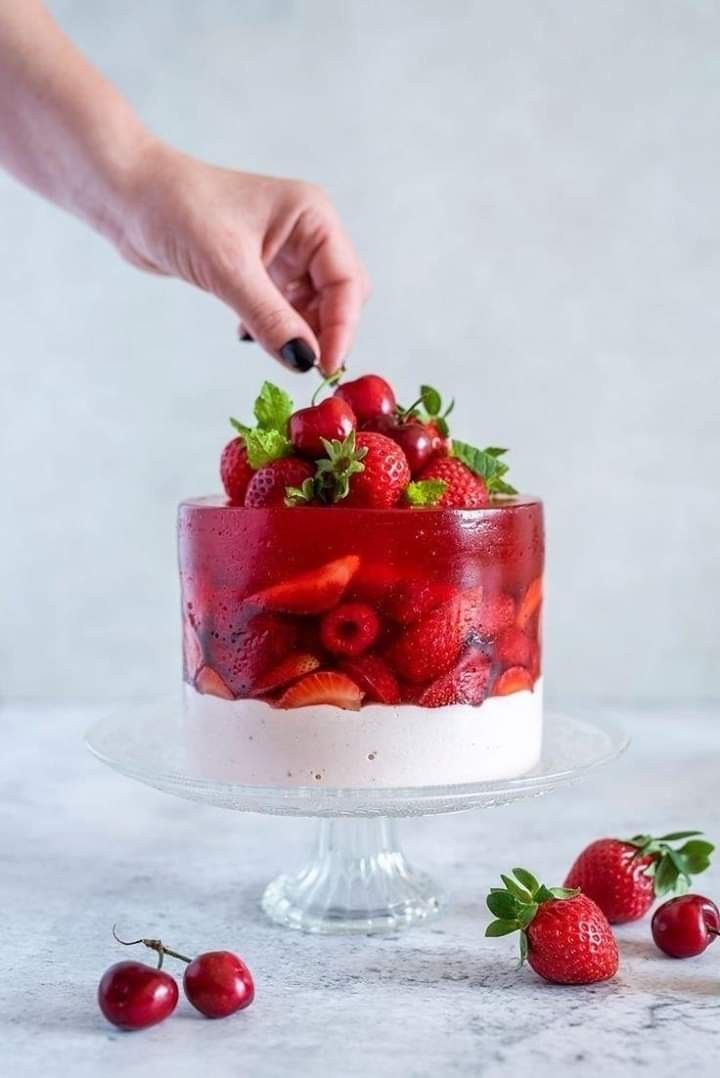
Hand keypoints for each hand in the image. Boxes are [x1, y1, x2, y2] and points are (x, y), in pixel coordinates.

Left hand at [116, 144, 369, 373]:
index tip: (323, 367)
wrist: (126, 195)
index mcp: (312, 217)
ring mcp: (285, 252)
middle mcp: (306, 232)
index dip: (342, 328)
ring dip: (298, 333)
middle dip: (326, 331)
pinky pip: (286, 309)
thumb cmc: (175, 209)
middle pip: (340, 296)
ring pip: (314, 307)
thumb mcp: (227, 269)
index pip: (347, 282)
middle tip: (302, 365)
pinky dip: (276, 328)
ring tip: (269, 346)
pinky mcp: (261, 269)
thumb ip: (270, 318)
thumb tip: (304, 362)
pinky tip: (247, 333)